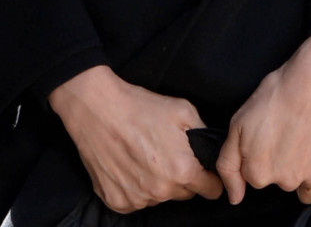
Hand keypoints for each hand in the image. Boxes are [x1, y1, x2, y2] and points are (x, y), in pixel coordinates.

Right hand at [48, 66, 222, 213]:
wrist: (99, 109)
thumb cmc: (141, 107)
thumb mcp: (183, 110)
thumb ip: (203, 134)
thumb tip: (210, 151)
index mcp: (182, 170)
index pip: (211, 190)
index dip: (210, 179)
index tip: (204, 171)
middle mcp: (161, 191)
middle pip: (184, 194)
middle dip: (182, 177)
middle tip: (168, 153)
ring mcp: (138, 199)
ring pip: (160, 197)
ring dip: (158, 183)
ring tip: (145, 155)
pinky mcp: (117, 202)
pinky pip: (136, 201)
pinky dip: (136, 188)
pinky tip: (130, 165)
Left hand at [216, 36, 310, 205]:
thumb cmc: (276, 96)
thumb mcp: (238, 123)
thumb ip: (229, 164)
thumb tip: (234, 198)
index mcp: (257, 172)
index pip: (252, 174)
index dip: (257, 152)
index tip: (267, 133)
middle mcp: (282, 182)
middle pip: (274, 178)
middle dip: (276, 159)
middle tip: (284, 130)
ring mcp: (308, 180)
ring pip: (295, 179)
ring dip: (296, 164)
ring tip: (301, 132)